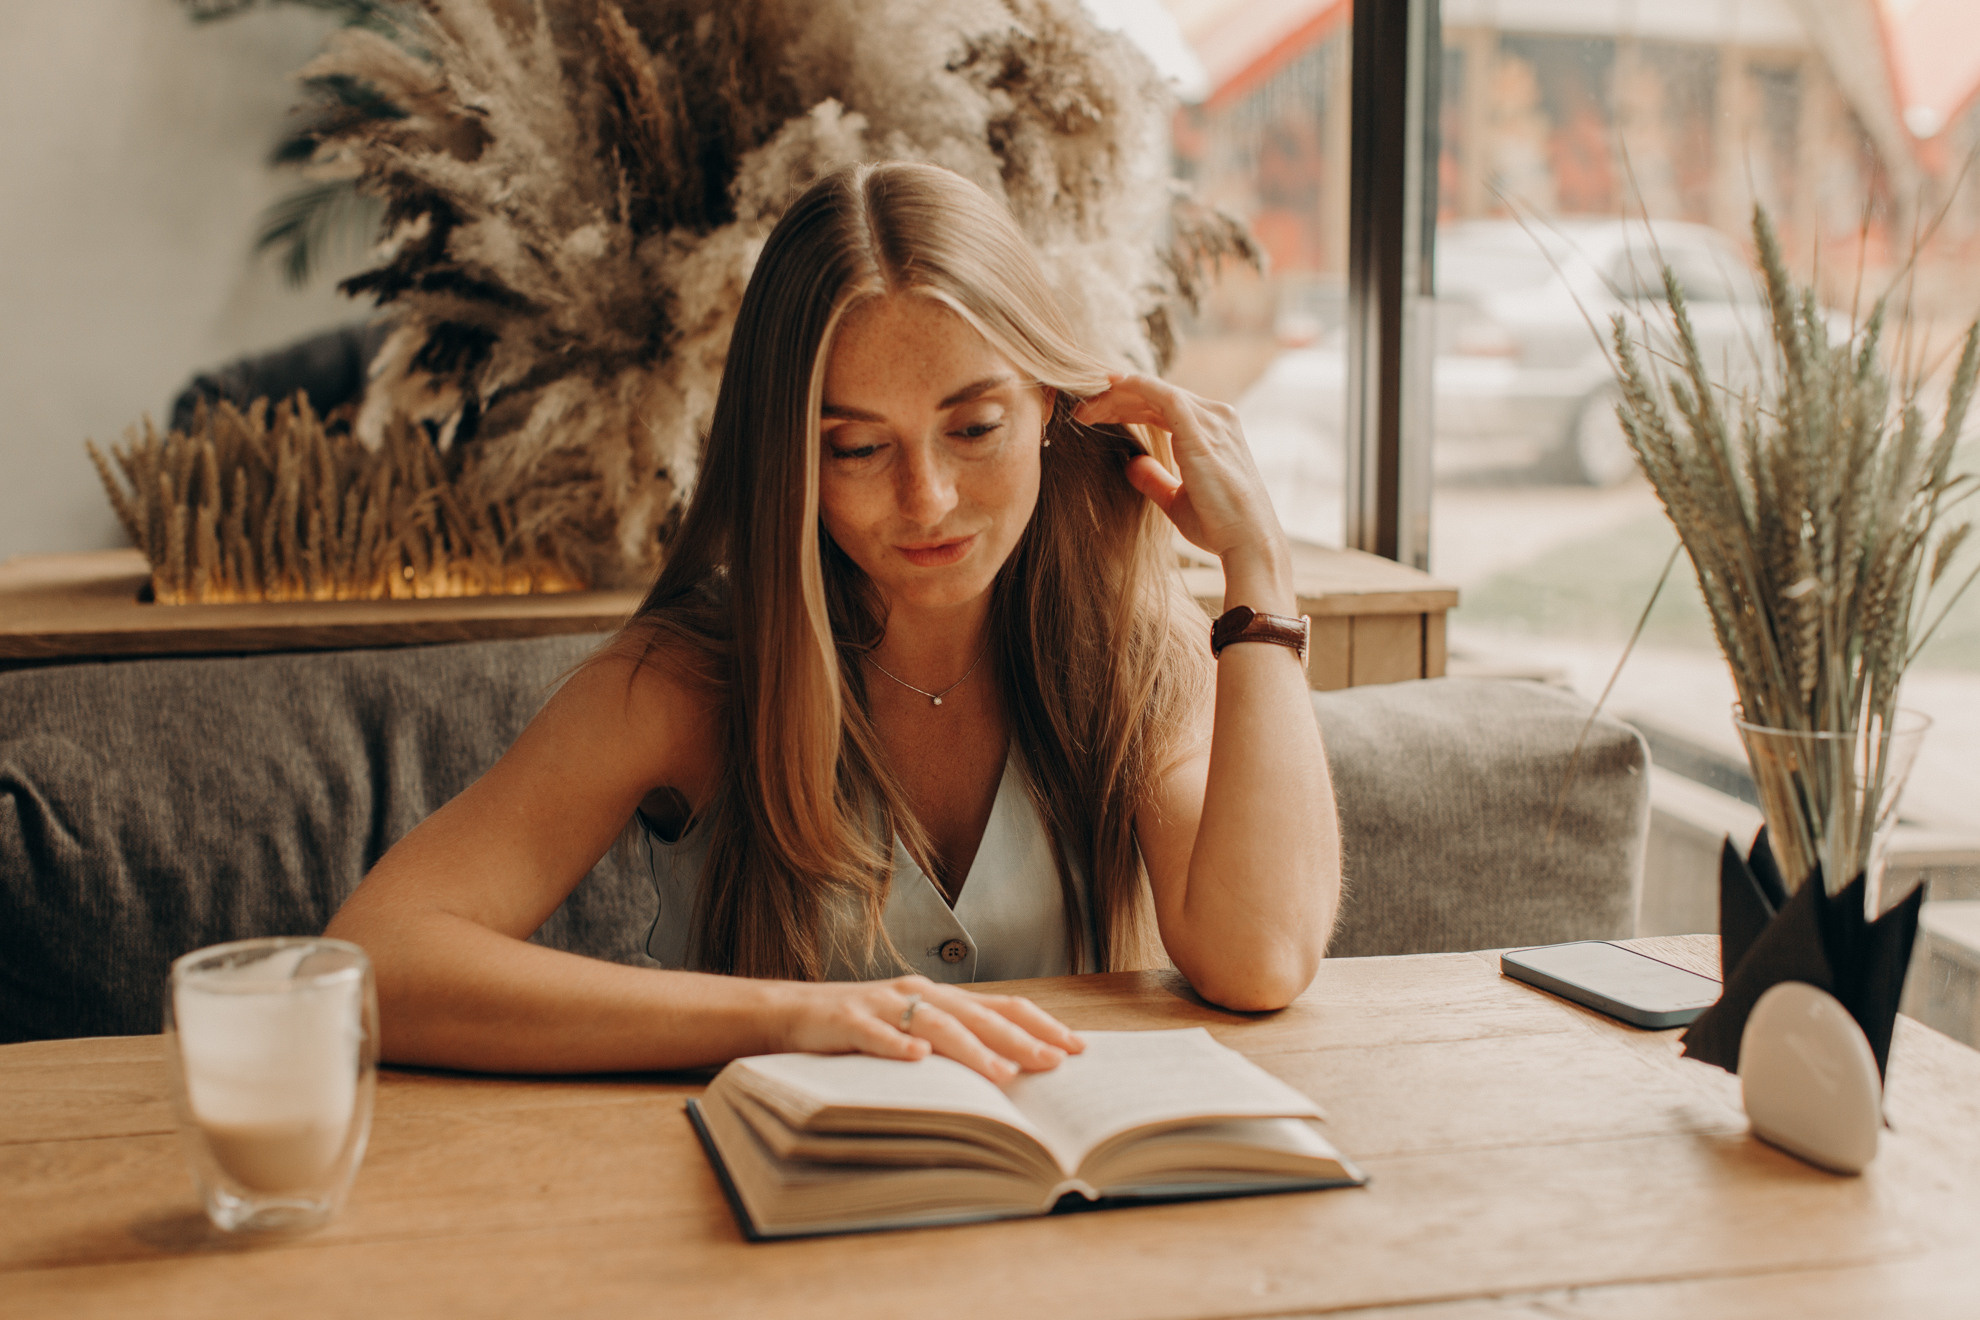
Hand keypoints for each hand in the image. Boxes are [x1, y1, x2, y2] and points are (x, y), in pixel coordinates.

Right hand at [772, 975, 1083, 1081]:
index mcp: (939, 997)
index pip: (1001, 1005)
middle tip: (1054, 1062)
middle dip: (1019, 1039)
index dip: (1039, 1024)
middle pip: (978, 1014)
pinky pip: (874, 1034)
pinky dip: (896, 1045)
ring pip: (935, 1024)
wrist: (790, 1013)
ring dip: (971, 1049)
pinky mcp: (846, 1021)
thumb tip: (1011, 1076)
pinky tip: (916, 1058)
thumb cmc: (859, 1029)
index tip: (1077, 1046)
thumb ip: (953, 1046)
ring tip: (1002, 1072)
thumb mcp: (912, 1033)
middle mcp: (917, 994)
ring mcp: (882, 1005)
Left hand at [1072, 373, 1287, 570]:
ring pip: (1154, 390)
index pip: (1163, 406)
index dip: (1126, 407)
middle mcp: (1216, 417)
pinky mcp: (1200, 428)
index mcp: (1213, 430)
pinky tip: (1105, 391)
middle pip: (1156, 395)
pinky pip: (1160, 394)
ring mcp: (1211, 419)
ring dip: (1115, 395)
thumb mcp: (1176, 499)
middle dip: (1115, 399)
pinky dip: (1130, 388)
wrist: (1247, 541)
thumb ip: (1154, 478)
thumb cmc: (1219, 525)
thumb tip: (1131, 462)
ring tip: (1084, 410)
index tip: (1094, 417)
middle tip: (1081, 412)